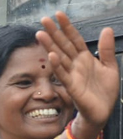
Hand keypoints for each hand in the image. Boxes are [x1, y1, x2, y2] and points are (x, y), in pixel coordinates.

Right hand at [37, 14, 117, 132]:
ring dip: (50, 46)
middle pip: (63, 45)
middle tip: (43, 20)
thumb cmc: (105, 92)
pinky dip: (57, 65)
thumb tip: (106, 29)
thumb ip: (106, 49)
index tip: (58, 14)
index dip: (67, 27)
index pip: (74, 39)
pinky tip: (52, 56)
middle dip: (54, 32)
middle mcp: (76, 65)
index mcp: (85, 58)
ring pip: (60, 57)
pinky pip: (63, 75)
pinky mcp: (73, 87)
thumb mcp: (110, 66)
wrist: (103, 112)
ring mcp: (73, 75)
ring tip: (40, 34)